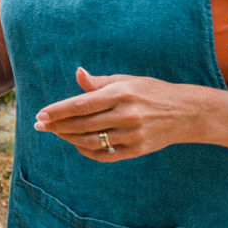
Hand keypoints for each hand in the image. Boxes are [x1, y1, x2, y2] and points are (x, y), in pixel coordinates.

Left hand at [34, 67, 196, 160]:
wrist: (186, 113)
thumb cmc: (151, 92)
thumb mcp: (127, 80)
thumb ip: (99, 82)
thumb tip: (78, 73)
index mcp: (121, 94)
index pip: (81, 104)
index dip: (58, 111)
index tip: (40, 115)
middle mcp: (127, 115)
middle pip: (82, 124)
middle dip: (57, 126)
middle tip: (40, 125)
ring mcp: (133, 135)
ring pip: (91, 141)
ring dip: (69, 138)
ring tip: (57, 132)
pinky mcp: (137, 150)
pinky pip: (105, 154)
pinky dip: (87, 151)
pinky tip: (76, 144)